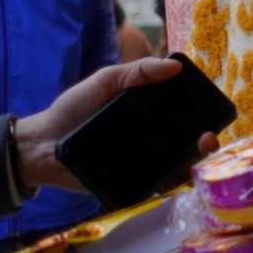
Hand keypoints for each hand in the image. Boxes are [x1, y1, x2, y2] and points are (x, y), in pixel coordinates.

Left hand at [16, 57, 221, 192]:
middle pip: (189, 144)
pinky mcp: (131, 185)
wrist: (42, 143)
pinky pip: (157, 186)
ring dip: (195, 164)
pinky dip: (172, 183)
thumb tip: (176, 66)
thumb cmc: (73, 109)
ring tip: (197, 156)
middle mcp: (152, 140)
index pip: (185, 116)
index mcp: (150, 115)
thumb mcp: (106, 81)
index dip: (203, 116)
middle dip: (206, 144)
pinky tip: (179, 175)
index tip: (211, 114)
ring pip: (179, 167)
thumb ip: (138, 70)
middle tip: (207, 139)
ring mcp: (143, 164)